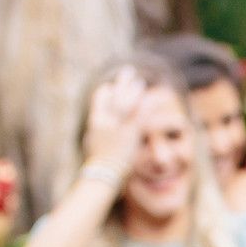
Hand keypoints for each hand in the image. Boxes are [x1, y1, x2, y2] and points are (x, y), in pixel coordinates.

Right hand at [83, 68, 145, 183]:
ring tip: (140, 81)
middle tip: (128, 71)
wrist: (102, 174)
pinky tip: (153, 98)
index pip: (100, 98)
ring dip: (134, 90)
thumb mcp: (93, 145)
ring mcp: (118, 126)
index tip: (111, 87)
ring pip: (127, 102)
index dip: (107, 91)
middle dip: (122, 82)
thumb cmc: (97, 165)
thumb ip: (97, 135)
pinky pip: (140, 116)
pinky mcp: (130, 134)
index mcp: (95, 121)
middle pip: (114, 95)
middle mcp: (106, 120)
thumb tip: (95, 136)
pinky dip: (146, 105)